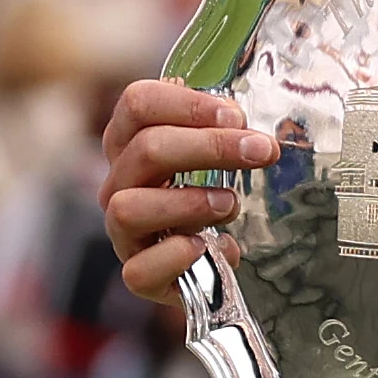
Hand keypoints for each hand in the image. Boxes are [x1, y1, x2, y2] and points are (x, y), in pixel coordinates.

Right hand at [103, 80, 281, 297]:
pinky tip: (213, 247)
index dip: (188, 104)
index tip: (235, 117)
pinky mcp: (137, 273)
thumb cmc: (208, 195)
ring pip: (129, 208)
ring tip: (230, 204)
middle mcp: (118, 183)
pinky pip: (138, 270)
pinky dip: (178, 257)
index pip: (138, 103)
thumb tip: (243, 124)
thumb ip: (223, 130)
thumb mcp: (214, 155)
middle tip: (260, 151)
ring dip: (188, 202)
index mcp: (131, 141)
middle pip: (146, 149)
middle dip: (210, 147)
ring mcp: (121, 230)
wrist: (208, 262)